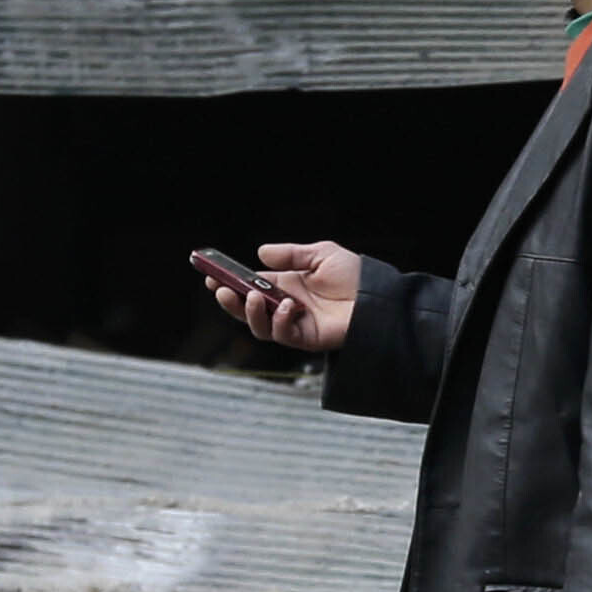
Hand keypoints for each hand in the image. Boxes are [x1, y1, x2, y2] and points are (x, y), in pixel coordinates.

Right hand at [216, 240, 358, 351]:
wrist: (379, 298)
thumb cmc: (355, 276)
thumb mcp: (321, 255)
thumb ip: (290, 254)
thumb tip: (260, 253)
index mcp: (285, 286)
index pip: (250, 286)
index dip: (230, 282)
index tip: (212, 275)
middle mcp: (286, 306)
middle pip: (248, 309)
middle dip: (231, 301)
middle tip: (220, 290)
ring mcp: (295, 324)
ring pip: (260, 327)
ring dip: (251, 313)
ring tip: (253, 297)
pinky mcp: (307, 339)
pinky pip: (284, 335)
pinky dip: (280, 322)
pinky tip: (287, 307)